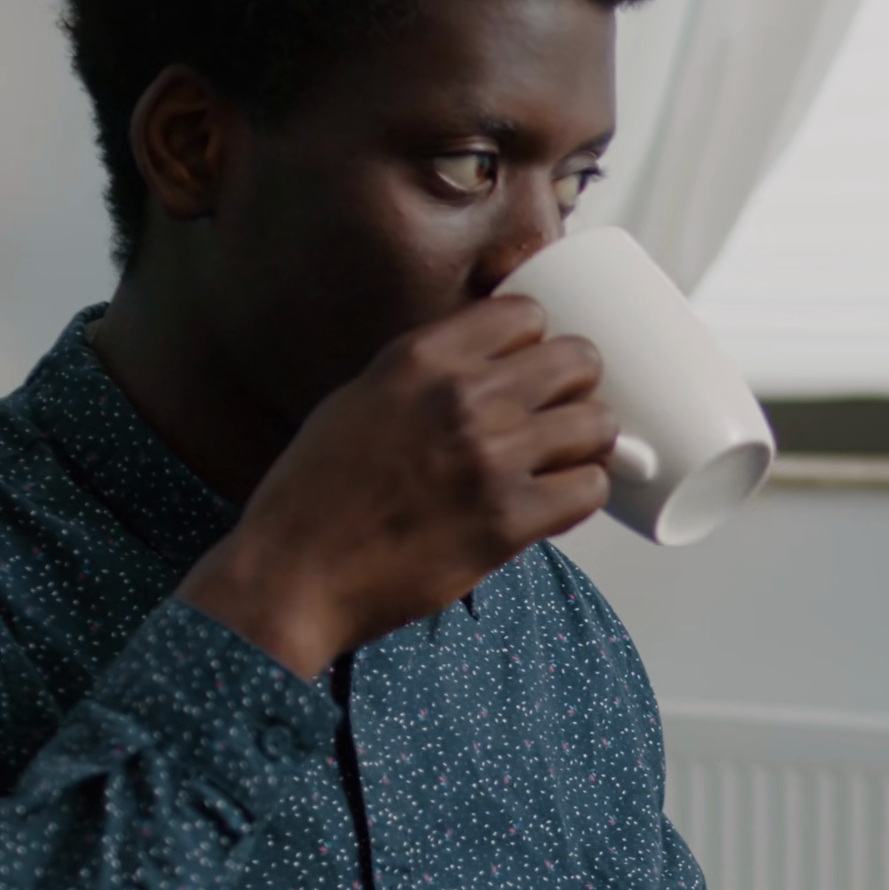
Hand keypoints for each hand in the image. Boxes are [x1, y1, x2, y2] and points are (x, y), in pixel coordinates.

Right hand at [175, 295, 617, 676]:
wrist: (291, 575)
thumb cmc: (313, 496)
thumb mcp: (358, 401)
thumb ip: (421, 377)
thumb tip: (479, 369)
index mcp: (422, 358)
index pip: (527, 314)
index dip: (539, 341)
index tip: (534, 366)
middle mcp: (463, 397)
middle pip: (578, 360)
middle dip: (578, 386)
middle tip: (562, 414)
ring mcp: (491, 459)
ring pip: (597, 424)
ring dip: (590, 443)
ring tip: (567, 461)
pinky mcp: (508, 521)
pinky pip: (589, 490)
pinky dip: (583, 495)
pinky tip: (558, 502)